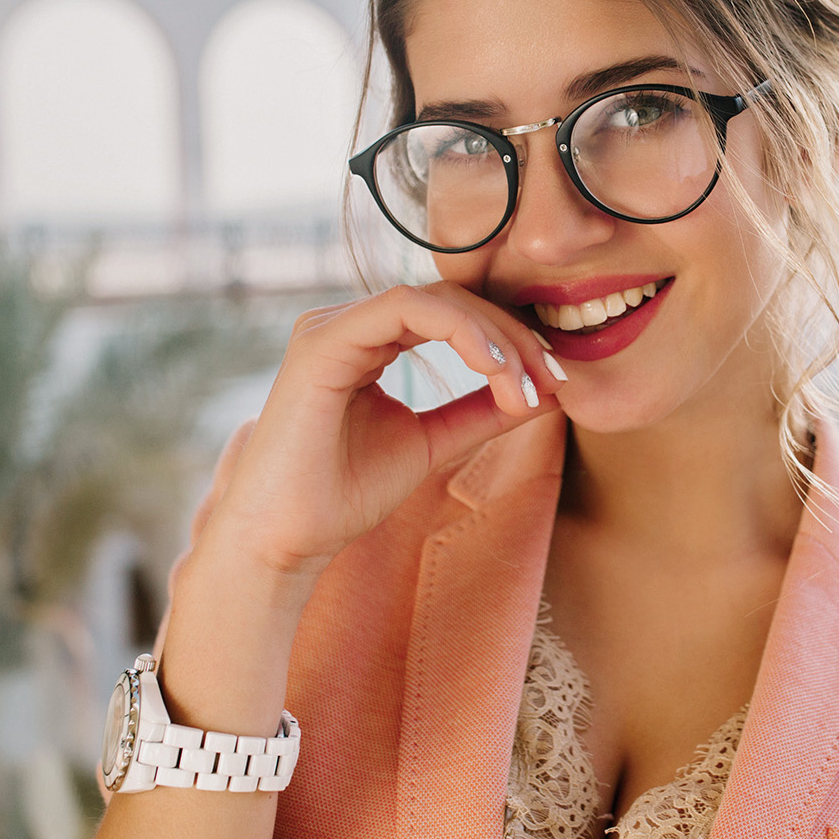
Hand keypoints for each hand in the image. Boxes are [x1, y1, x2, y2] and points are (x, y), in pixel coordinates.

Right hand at [193, 281, 562, 572]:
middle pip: (453, 300)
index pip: (455, 315)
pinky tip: (492, 366)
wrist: (285, 539)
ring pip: (436, 299)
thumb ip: (480, 411)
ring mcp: (331, 327)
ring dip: (494, 336)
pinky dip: (459, 330)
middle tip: (552, 380)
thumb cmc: (343, 495)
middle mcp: (348, 324)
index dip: (510, 341)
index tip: (552, 383)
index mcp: (369, 341)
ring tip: (526, 383)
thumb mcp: (432, 443)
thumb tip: (543, 390)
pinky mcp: (322, 341)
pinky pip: (403, 308)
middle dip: (513, 337)